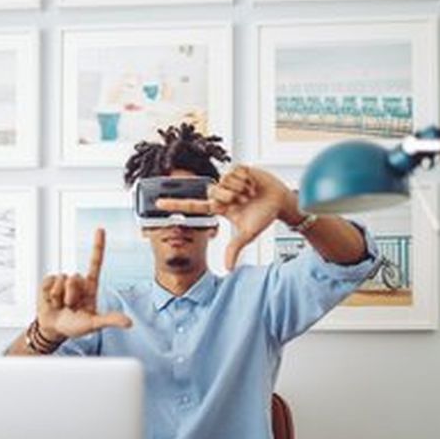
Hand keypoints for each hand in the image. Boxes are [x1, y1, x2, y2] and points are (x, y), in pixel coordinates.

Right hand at [37, 228, 131, 339]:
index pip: (95, 262)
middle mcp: (77, 281)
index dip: (98, 245)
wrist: (53, 329)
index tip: (100, 229)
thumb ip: (110, 320)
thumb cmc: (75, 326)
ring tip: (62, 305)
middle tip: (71, 306)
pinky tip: (51, 301)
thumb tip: (129, 323)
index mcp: (90, 286)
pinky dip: (50, 295)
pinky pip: (50, 281)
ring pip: (63, 280)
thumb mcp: (94, 324)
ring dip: (61, 297)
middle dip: (72, 295)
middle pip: (76, 277)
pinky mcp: (49, 283)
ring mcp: (62, 281)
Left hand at [156, 165, 292, 269]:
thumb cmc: (264, 216)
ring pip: (224, 182)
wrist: (281, 202)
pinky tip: (253, 183)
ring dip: (241, 189)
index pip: (193, 205)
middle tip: (244, 201)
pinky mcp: (239, 169)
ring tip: (251, 193)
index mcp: (219, 207)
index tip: (157, 203)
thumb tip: (228, 269)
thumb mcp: (247, 234)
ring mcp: (229, 180)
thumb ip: (234, 249)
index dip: (176, 204)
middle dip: (230, 197)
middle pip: (213, 191)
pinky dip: (245, 180)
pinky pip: (234, 172)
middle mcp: (221, 193)